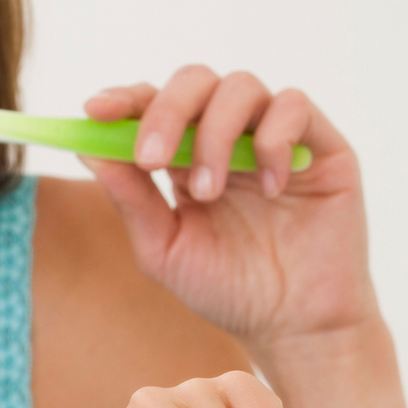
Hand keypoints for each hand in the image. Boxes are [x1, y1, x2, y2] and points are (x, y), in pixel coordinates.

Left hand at [80, 66, 377, 355]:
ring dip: (214, 135)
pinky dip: (272, 141)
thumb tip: (87, 147)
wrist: (293, 326)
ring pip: (240, 86)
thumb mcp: (163, 249)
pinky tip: (269, 190)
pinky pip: (294, 106)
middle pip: (193, 81)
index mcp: (186, 156)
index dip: (124, 99)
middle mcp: (230, 135)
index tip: (94, 111)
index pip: (152, 104)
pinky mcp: (320, 145)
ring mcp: (275, 135)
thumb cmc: (227, 289)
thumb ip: (130, 199)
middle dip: (165, 112)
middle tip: (150, 159)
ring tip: (208, 193)